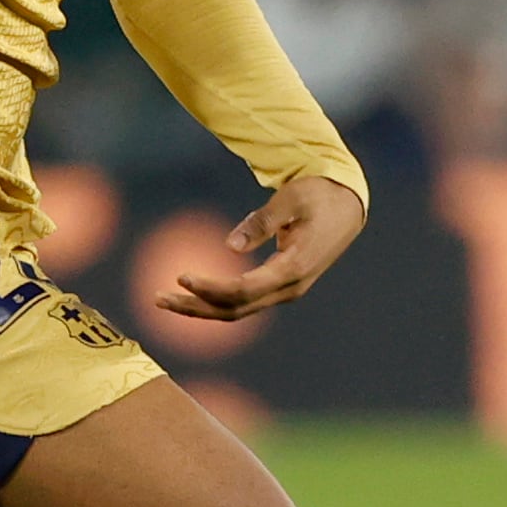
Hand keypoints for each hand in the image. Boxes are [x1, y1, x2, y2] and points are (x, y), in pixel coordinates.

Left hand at [157, 172, 364, 321]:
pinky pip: (245, 301)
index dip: (210, 288)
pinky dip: (216, 301)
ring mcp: (287, 290)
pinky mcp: (281, 285)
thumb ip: (262, 221)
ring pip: (238, 310)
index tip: (180, 276)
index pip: (243, 290)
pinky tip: (193, 295)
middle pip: (235, 309)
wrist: (349, 205)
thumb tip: (230, 246)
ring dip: (201, 307)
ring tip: (165, 300)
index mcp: (294, 267)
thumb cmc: (319, 195)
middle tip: (158, 297)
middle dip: (195, 306)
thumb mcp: (292, 199)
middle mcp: (290, 287)